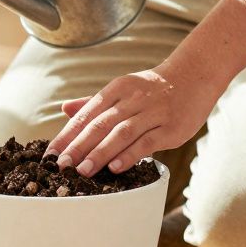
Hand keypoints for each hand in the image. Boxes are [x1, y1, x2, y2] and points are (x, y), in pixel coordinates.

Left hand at [46, 63, 222, 175]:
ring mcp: (152, 113)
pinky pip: (147, 142)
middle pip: (100, 124)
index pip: (86, 114)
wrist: (195, 75)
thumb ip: (94, 102)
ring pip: (121, 133)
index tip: (50, 154)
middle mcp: (132, 100)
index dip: (67, 135)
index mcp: (116, 90)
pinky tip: (115, 167)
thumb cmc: (154, 88)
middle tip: (61, 166)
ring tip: (83, 170)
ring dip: (100, 152)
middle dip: (78, 146)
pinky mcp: (170, 128)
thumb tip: (65, 109)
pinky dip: (130, 154)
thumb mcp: (123, 89)